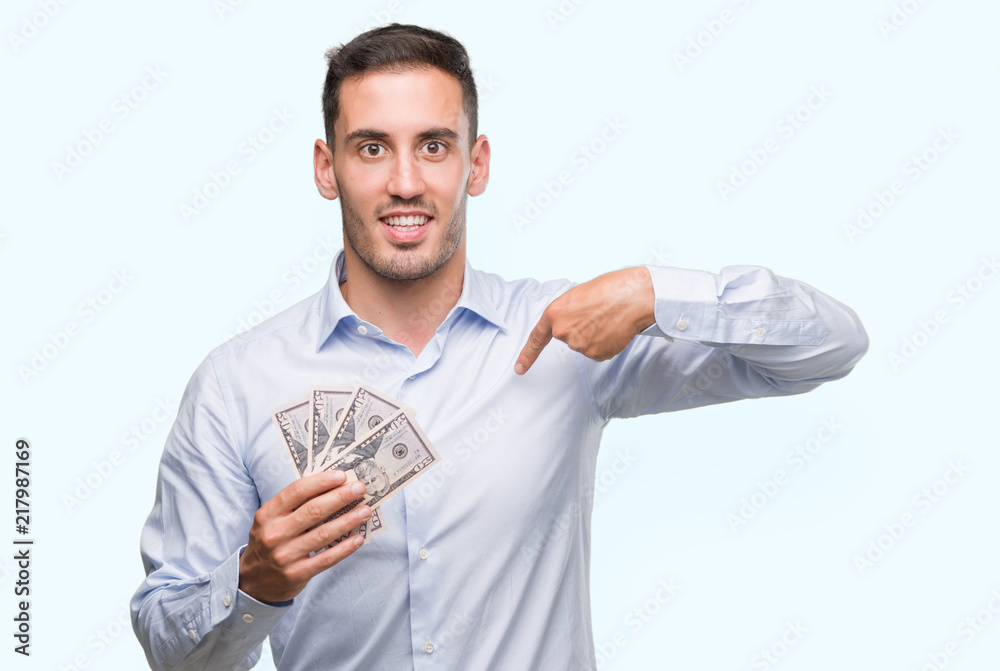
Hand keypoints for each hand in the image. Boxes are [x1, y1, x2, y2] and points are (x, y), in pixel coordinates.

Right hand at [238, 470, 369, 603]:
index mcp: (268, 514)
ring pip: (323, 533)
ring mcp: (285, 555)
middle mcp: (274, 533)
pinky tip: (358, 538)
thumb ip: (295, 505)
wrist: (253, 581)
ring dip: (348, 520)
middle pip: (314, 510)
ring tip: (365, 511)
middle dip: (341, 497)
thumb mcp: (271, 520)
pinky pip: (326, 558)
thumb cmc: (270, 542)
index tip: (342, 476)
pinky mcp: (296, 574)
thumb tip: (332, 487)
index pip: (297, 491)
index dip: (321, 481)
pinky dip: (345, 548)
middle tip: (360, 489)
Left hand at [515, 267, 654, 373]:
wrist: (632, 297)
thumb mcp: (577, 295)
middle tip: (596, 314)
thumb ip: (566, 313)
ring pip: (584, 346)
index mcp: (554, 313)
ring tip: (607, 319)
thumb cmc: (608, 289)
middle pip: (568, 338)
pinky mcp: (596, 354)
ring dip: (595, 336)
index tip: (519, 369)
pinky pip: (598, 352)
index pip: (536, 338)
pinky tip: (614, 329)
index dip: (527, 355)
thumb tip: (571, 325)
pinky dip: (606, 343)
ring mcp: (579, 345)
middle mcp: (563, 332)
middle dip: (581, 329)